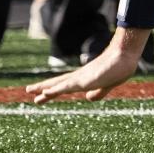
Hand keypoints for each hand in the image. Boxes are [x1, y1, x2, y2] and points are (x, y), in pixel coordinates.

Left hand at [27, 32, 142, 103]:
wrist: (126, 54)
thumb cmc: (120, 66)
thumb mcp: (109, 84)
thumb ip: (99, 92)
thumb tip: (88, 98)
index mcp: (85, 78)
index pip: (65, 84)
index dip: (53, 89)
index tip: (41, 93)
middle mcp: (80, 76)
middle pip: (58, 82)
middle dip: (43, 87)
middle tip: (28, 91)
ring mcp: (82, 77)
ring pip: (59, 83)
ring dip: (44, 88)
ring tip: (30, 91)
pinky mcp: (85, 78)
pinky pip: (67, 86)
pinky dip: (54, 89)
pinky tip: (46, 92)